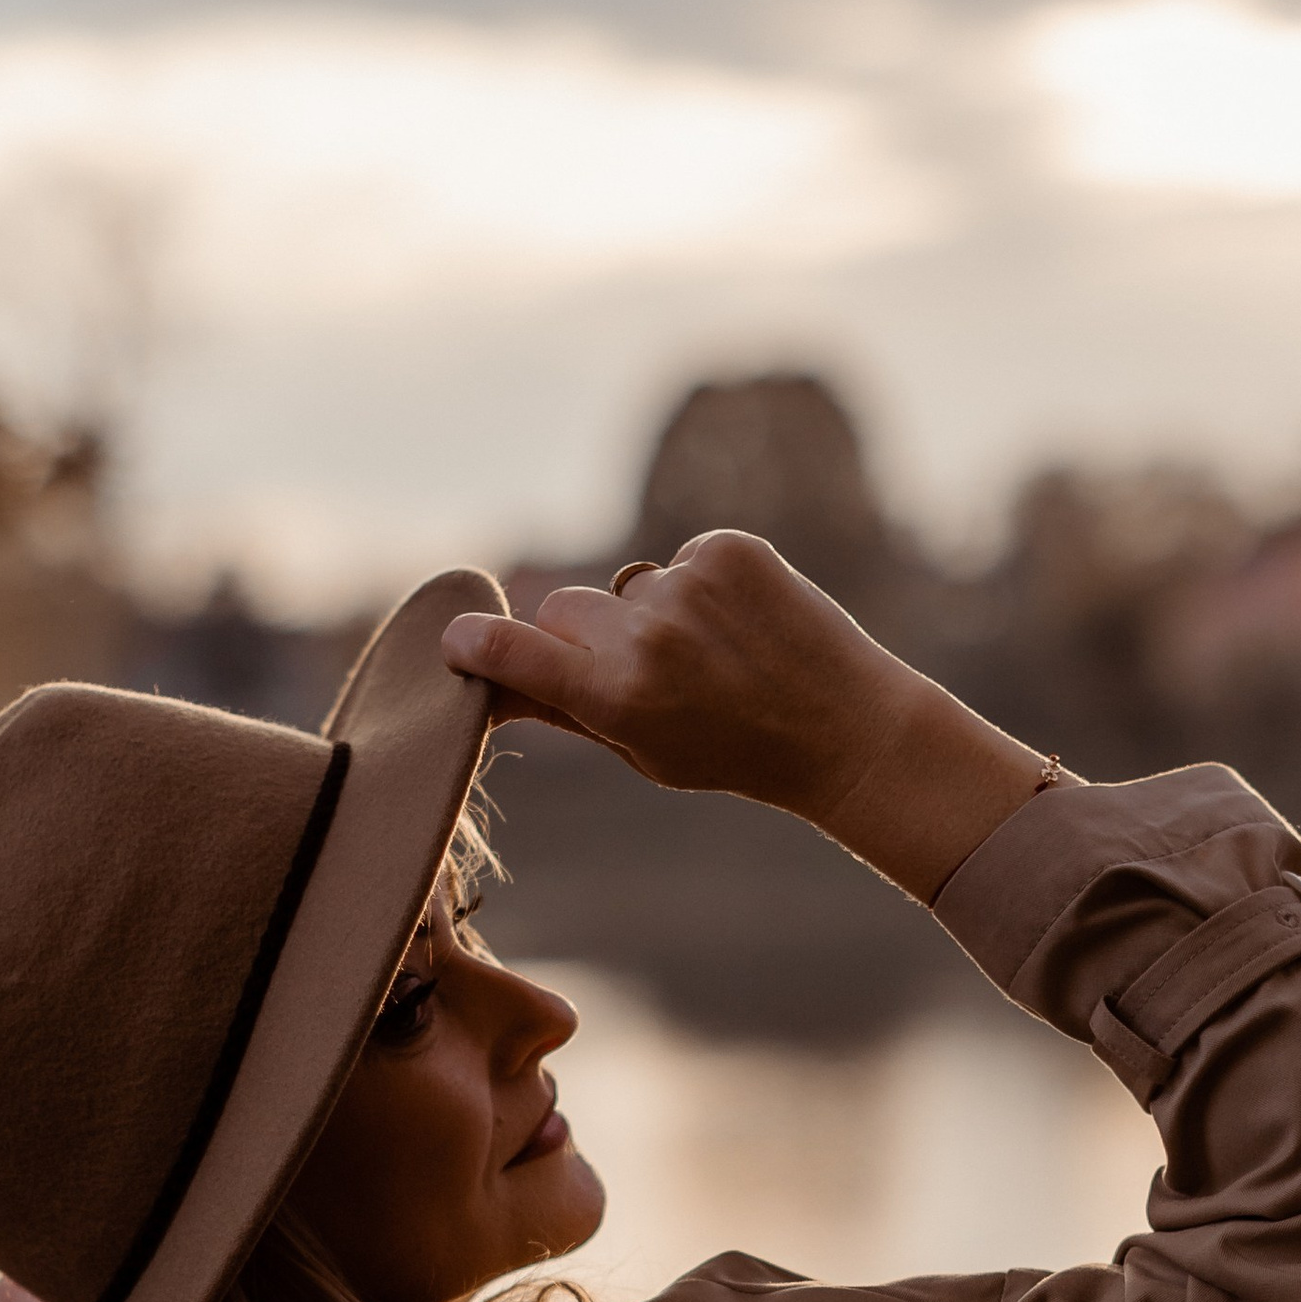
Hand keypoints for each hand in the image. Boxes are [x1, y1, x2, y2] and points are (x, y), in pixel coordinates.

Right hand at [442, 531, 1051, 902]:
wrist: (845, 729)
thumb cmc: (735, 752)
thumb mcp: (643, 751)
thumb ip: (564, 708)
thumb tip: (483, 680)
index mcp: (617, 698)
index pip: (518, 655)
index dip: (482, 646)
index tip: (455, 639)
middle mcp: (646, 637)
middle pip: (565, 609)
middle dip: (583, 636)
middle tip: (641, 674)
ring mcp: (687, 586)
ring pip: (628, 587)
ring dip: (653, 614)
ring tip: (714, 655)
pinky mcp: (727, 548)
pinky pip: (680, 559)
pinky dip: (700, 587)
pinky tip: (742, 625)